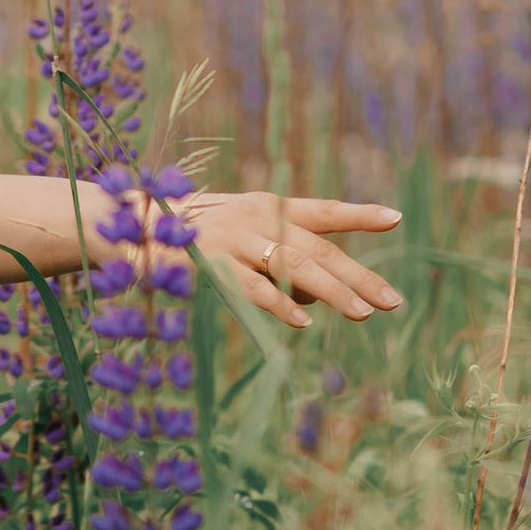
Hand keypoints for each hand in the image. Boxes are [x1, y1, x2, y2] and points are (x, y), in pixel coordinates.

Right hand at [187, 191, 402, 326]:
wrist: (135, 230)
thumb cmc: (196, 239)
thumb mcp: (243, 238)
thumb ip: (279, 262)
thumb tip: (314, 301)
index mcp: (268, 207)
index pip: (322, 210)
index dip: (358, 215)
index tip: (396, 218)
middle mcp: (257, 218)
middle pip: (318, 248)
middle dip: (359, 275)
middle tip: (391, 300)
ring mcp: (235, 240)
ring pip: (295, 264)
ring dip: (332, 290)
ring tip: (363, 313)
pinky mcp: (212, 264)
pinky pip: (253, 287)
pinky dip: (279, 304)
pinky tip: (303, 322)